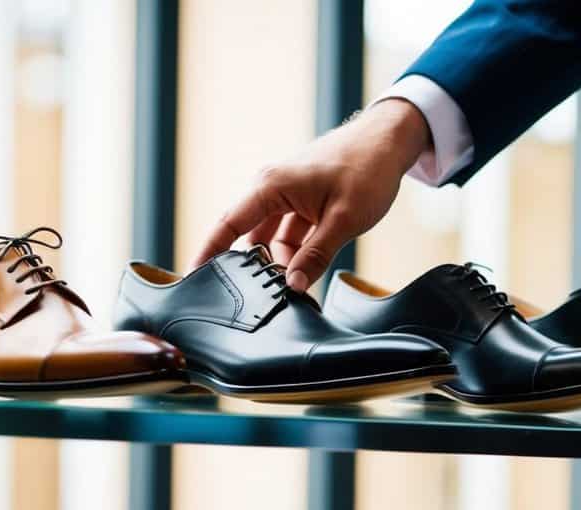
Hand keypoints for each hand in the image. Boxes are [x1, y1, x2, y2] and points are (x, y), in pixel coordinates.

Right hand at [192, 98, 431, 291]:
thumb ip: (315, 256)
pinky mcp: (300, 199)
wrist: (389, 142)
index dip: (208, 252)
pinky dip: (294, 251)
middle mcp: (271, 187)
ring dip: (281, 261)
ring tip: (295, 285)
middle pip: (249, 235)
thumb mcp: (344, 219)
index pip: (229, 224)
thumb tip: (292, 287)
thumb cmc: (367, 170)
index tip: (191, 277)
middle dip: (255, 266)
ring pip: (271, 238)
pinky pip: (286, 232)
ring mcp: (285, 193)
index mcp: (272, 185)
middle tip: (266, 296)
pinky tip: (305, 270)